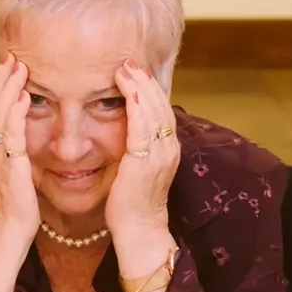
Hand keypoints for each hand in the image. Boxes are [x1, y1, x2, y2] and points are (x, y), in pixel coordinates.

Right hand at [0, 52, 38, 248]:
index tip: (10, 65)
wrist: (7, 234)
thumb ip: (16, 153)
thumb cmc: (16, 208)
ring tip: (18, 67)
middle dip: (2, 79)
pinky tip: (23, 97)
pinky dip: (16, 114)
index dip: (0, 87)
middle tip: (12, 56)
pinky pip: (12, 135)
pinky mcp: (11, 167)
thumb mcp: (15, 174)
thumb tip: (25, 138)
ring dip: (8, 89)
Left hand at [103, 63, 178, 269]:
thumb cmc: (132, 203)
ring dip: (139, 86)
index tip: (136, 70)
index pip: (161, 110)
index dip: (149, 89)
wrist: (139, 231)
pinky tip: (126, 88)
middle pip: (160, 105)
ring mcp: (160, 154)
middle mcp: (169, 148)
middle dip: (145, 81)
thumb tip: (123, 128)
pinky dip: (135, 103)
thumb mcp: (136, 168)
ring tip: (126, 67)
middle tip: (130, 59)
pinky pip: (143, 126)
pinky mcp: (146, 161)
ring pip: (154, 111)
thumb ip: (135, 146)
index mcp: (168, 149)